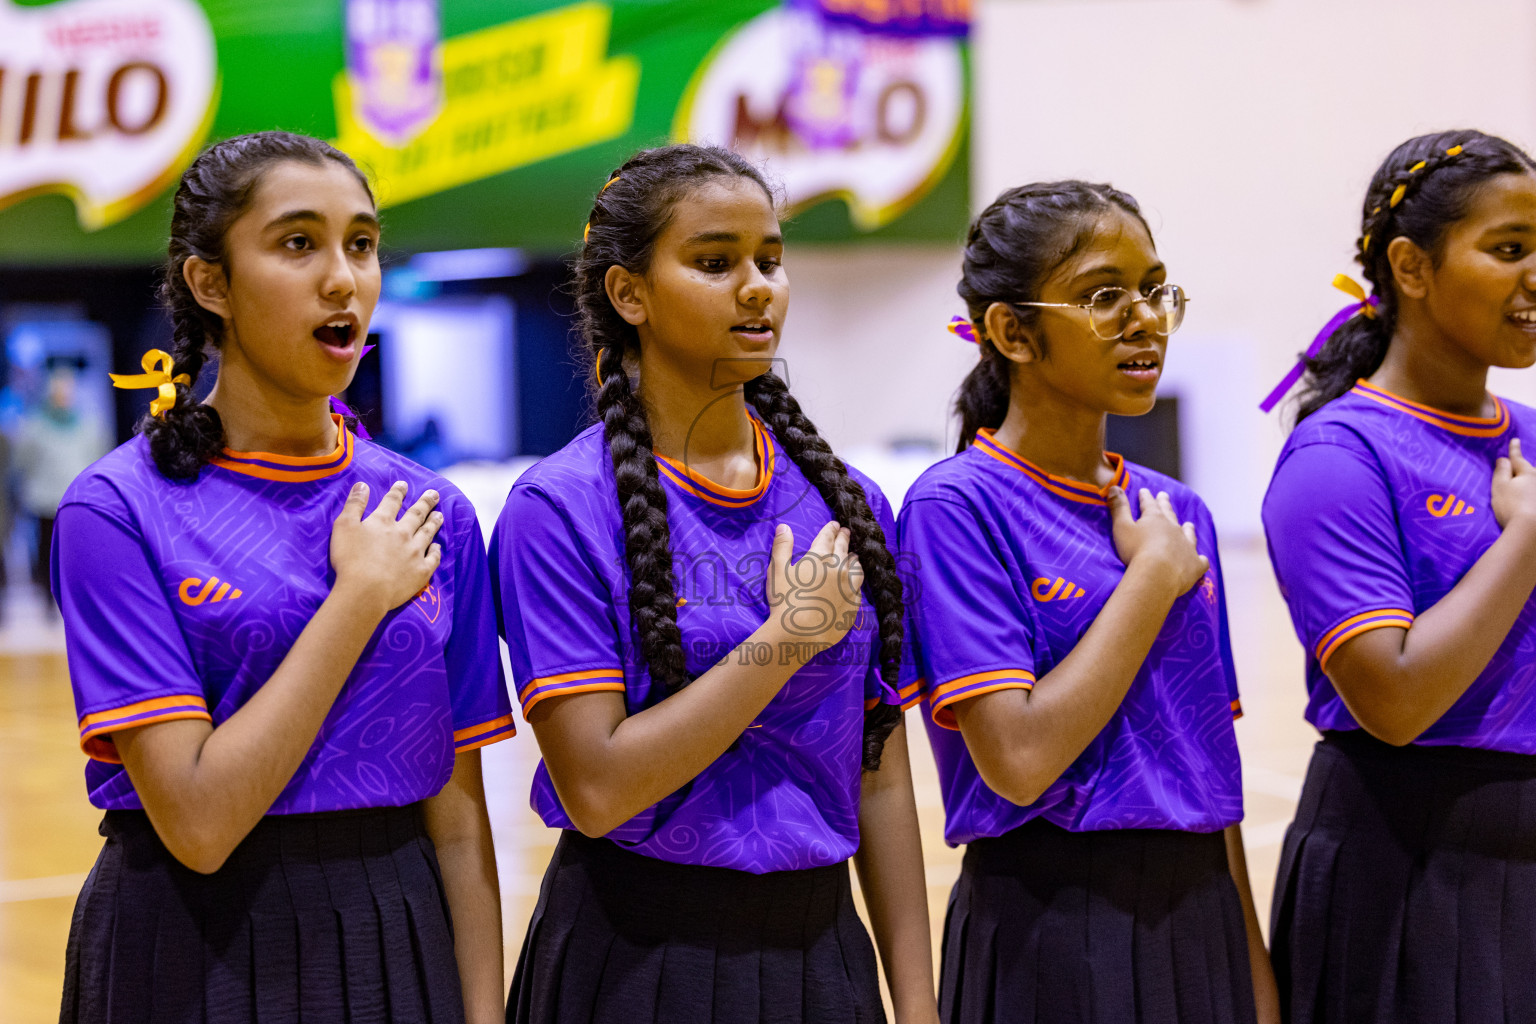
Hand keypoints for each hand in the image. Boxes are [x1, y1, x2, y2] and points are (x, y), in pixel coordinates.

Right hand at [329, 481, 443, 614]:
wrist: (365, 591)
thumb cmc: (350, 559)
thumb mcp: (344, 527)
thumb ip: (354, 505)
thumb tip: (362, 484)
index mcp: (383, 522)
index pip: (392, 501)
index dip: (398, 491)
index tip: (404, 484)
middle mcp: (403, 533)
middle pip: (417, 514)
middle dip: (425, 502)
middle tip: (434, 494)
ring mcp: (415, 552)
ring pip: (428, 533)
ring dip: (434, 522)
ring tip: (440, 515)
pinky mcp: (421, 571)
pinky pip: (433, 558)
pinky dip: (436, 551)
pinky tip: (438, 547)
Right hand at [764, 521, 864, 646]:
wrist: (800, 633)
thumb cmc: (785, 601)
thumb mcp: (777, 571)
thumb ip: (782, 546)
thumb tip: (784, 526)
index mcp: (820, 557)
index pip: (828, 537)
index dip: (831, 529)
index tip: (835, 524)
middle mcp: (839, 568)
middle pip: (844, 548)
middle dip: (844, 537)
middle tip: (846, 531)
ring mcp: (849, 586)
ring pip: (856, 566)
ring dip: (854, 558)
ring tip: (854, 555)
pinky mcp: (854, 603)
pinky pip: (859, 587)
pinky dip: (858, 579)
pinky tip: (855, 580)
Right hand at [1107, 486, 1208, 596]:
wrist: (1157, 575)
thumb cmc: (1136, 550)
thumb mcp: (1122, 527)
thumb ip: (1119, 507)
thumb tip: (1114, 487)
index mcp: (1155, 519)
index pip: (1149, 504)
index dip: (1145, 497)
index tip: (1144, 490)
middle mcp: (1174, 528)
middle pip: (1169, 513)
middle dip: (1165, 504)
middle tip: (1164, 495)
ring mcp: (1187, 546)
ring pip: (1189, 533)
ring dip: (1188, 528)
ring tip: (1188, 524)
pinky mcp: (1195, 564)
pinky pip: (1200, 561)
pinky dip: (1199, 560)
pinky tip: (1200, 560)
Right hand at [1492, 438, 1535, 529]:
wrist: (1530, 529)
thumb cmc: (1511, 505)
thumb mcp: (1500, 486)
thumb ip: (1501, 471)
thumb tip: (1503, 458)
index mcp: (1526, 473)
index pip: (1518, 459)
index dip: (1514, 450)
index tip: (1515, 440)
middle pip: (1530, 470)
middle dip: (1524, 466)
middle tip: (1519, 463)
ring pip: (1534, 482)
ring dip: (1530, 480)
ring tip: (1525, 480)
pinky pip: (1534, 494)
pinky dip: (1532, 493)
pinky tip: (1530, 497)